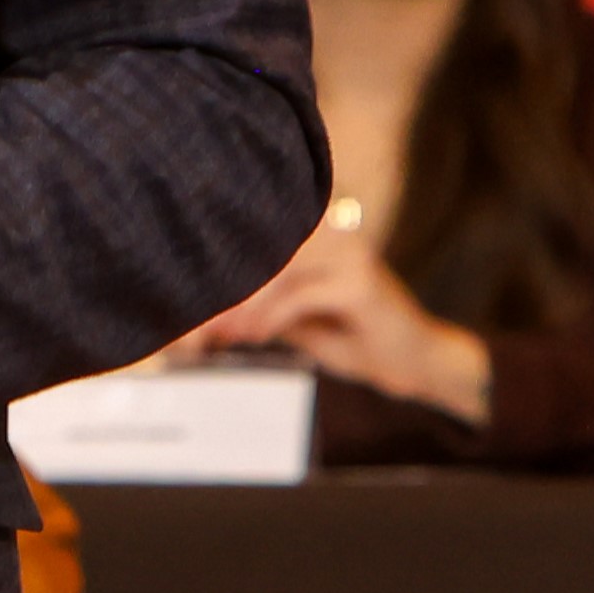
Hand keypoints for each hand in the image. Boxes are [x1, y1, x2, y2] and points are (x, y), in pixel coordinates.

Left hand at [194, 220, 487, 421]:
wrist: (414, 361)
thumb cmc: (352, 336)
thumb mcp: (294, 320)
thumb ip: (256, 311)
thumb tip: (199, 320)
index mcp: (312, 232)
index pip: (252, 242)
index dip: (213, 273)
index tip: (179, 309)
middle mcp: (329, 231)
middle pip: (258, 252)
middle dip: (219, 292)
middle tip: (186, 328)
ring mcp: (347, 253)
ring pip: (275, 271)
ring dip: (239, 306)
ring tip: (216, 335)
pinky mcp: (360, 283)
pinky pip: (300, 295)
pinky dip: (270, 316)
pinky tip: (252, 335)